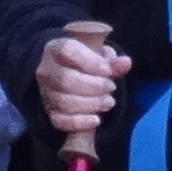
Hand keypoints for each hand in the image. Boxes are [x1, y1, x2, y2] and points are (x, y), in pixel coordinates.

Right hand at [32, 20, 128, 141]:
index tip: (107, 70)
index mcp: (56, 48)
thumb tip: (125, 63)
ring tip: (108, 101)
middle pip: (65, 80)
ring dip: (91, 104)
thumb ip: (113, 60)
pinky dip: (80, 122)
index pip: (67, 50)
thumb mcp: (100, 55)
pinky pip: (61, 121)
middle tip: (111, 87)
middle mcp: (46, 70)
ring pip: (64, 102)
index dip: (89, 61)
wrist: (71, 74)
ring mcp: (46, 93)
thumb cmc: (87, 61)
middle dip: (94, 86)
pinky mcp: (50, 112)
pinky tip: (96, 119)